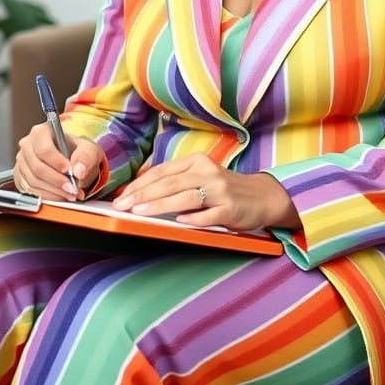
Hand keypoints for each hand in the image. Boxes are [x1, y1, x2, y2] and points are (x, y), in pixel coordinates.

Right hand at [14, 123, 102, 201]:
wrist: (71, 159)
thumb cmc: (77, 150)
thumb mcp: (88, 149)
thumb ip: (85, 157)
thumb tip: (78, 170)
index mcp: (41, 132)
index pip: (44, 149)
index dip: (57, 163)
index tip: (70, 172)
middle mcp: (28, 145)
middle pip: (37, 168)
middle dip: (57, 181)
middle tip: (72, 188)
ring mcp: (21, 162)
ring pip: (33, 181)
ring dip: (53, 191)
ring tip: (70, 194)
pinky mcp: (20, 177)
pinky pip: (30, 190)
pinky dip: (47, 196)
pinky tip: (60, 196)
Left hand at [112, 154, 300, 231]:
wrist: (262, 196)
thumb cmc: (224, 188)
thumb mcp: (201, 176)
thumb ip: (177, 180)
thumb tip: (141, 191)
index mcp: (197, 162)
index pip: (162, 172)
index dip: (140, 184)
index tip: (122, 195)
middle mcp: (208, 172)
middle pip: (169, 184)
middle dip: (142, 195)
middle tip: (123, 206)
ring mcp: (220, 190)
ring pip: (184, 198)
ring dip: (159, 206)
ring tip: (140, 213)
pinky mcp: (230, 209)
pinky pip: (208, 214)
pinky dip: (193, 218)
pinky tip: (179, 222)